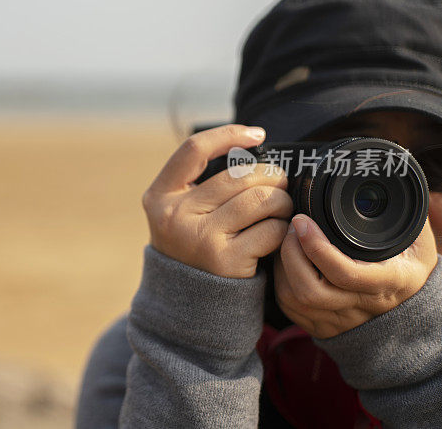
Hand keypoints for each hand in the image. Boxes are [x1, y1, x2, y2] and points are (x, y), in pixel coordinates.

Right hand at [142, 124, 292, 277]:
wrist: (187, 306)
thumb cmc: (192, 248)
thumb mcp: (178, 213)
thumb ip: (200, 184)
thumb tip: (251, 146)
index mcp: (160, 196)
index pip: (193, 150)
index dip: (228, 135)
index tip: (256, 134)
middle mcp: (176, 215)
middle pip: (239, 175)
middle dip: (270, 175)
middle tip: (280, 182)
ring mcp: (201, 238)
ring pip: (261, 199)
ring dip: (281, 200)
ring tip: (281, 207)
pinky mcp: (227, 261)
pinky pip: (271, 230)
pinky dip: (282, 229)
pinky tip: (277, 234)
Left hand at [274, 213, 438, 337]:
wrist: (411, 310)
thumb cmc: (410, 265)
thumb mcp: (416, 240)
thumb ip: (403, 217)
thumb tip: (385, 185)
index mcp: (388, 282)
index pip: (345, 272)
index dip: (317, 247)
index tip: (302, 220)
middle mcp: (362, 306)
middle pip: (311, 290)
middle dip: (291, 254)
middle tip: (291, 227)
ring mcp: (340, 320)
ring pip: (295, 300)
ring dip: (282, 266)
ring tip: (287, 240)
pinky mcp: (322, 327)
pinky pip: (290, 308)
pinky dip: (281, 281)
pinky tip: (287, 261)